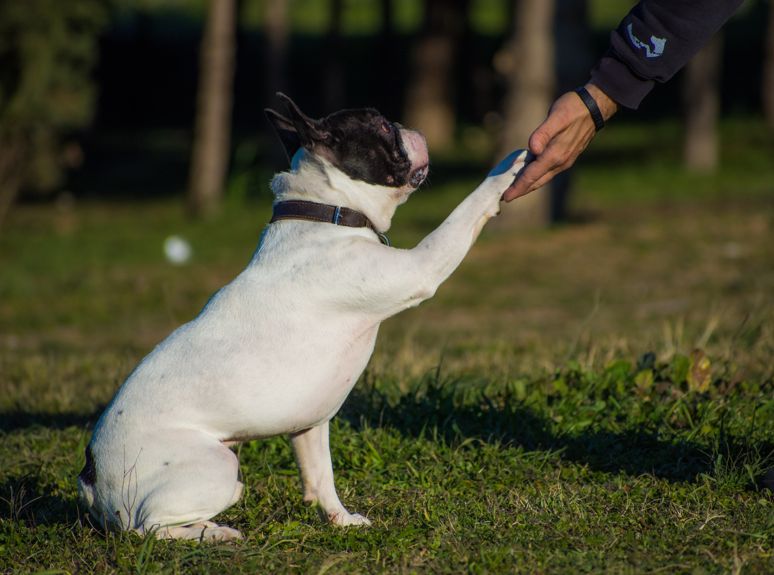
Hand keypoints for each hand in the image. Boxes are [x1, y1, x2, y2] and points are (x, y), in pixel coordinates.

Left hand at [502, 83, 617, 200]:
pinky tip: (530, 175)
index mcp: (556, 154)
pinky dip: (537, 177)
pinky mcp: (567, 157)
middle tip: (506, 197)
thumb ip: (543, 133)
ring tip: (515, 190)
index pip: (532, 175)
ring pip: (543, 178)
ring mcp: (565, 161)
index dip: (518, 186)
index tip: (506, 196)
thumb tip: (533, 149)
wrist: (595, 107)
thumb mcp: (557, 117)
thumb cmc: (573, 108)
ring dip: (529, 185)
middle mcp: (561, 162)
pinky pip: (548, 172)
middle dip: (521, 190)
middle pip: (537, 181)